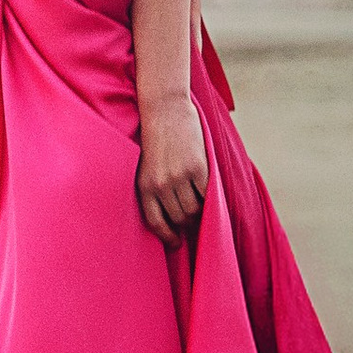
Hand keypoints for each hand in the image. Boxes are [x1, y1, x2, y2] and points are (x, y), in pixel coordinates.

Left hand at [136, 94, 208, 241]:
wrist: (164, 109)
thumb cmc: (155, 138)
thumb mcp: (146, 167)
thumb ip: (155, 189)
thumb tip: (171, 218)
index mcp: (144, 186)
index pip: (156, 223)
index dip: (168, 237)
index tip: (176, 243)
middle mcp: (161, 185)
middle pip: (180, 218)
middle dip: (187, 221)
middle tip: (193, 216)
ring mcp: (179, 176)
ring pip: (195, 208)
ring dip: (199, 207)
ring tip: (198, 198)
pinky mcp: (197, 167)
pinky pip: (207, 193)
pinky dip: (209, 194)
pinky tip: (205, 185)